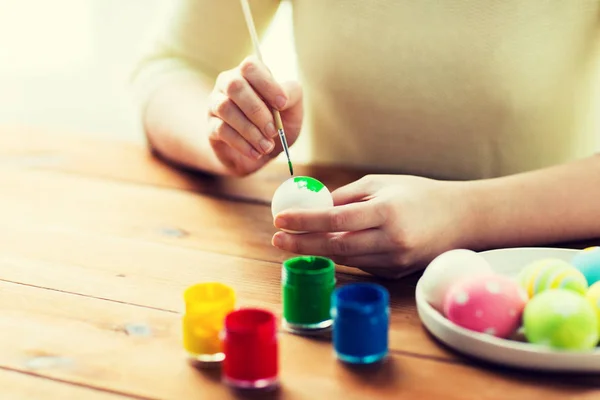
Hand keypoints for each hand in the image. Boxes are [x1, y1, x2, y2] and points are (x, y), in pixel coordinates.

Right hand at [207, 56, 302, 175]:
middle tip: (273, 131)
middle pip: (235, 86)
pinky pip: (221, 130)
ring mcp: (216, 104)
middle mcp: (228, 84)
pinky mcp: (210, 126)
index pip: (250, 67)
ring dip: (249, 130)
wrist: (263, 152)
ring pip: (225, 108)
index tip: (282, 104)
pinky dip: (242, 144)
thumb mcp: (292, 109)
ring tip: (266, 146)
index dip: (267, 84)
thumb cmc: (277, 123)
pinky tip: (256, 153)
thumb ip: (291, 95)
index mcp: (249, 74)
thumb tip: (282, 98)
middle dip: (257, 110)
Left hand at [271, 175, 474, 277]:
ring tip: (293, 241)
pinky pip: (360, 264)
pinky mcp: (395, 273)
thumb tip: (314, 207)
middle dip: (301, 243)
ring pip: (345, 259)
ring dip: (317, 250)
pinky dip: (341, 255)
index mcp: (386, 212)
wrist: (461, 219)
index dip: (304, 221)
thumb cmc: (419, 194)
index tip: (279, 219)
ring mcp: (394, 261)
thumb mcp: (382, 183)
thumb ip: (347, 196)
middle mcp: (390, 240)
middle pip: (335, 246)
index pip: (336, 220)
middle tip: (277, 238)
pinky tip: (326, 246)